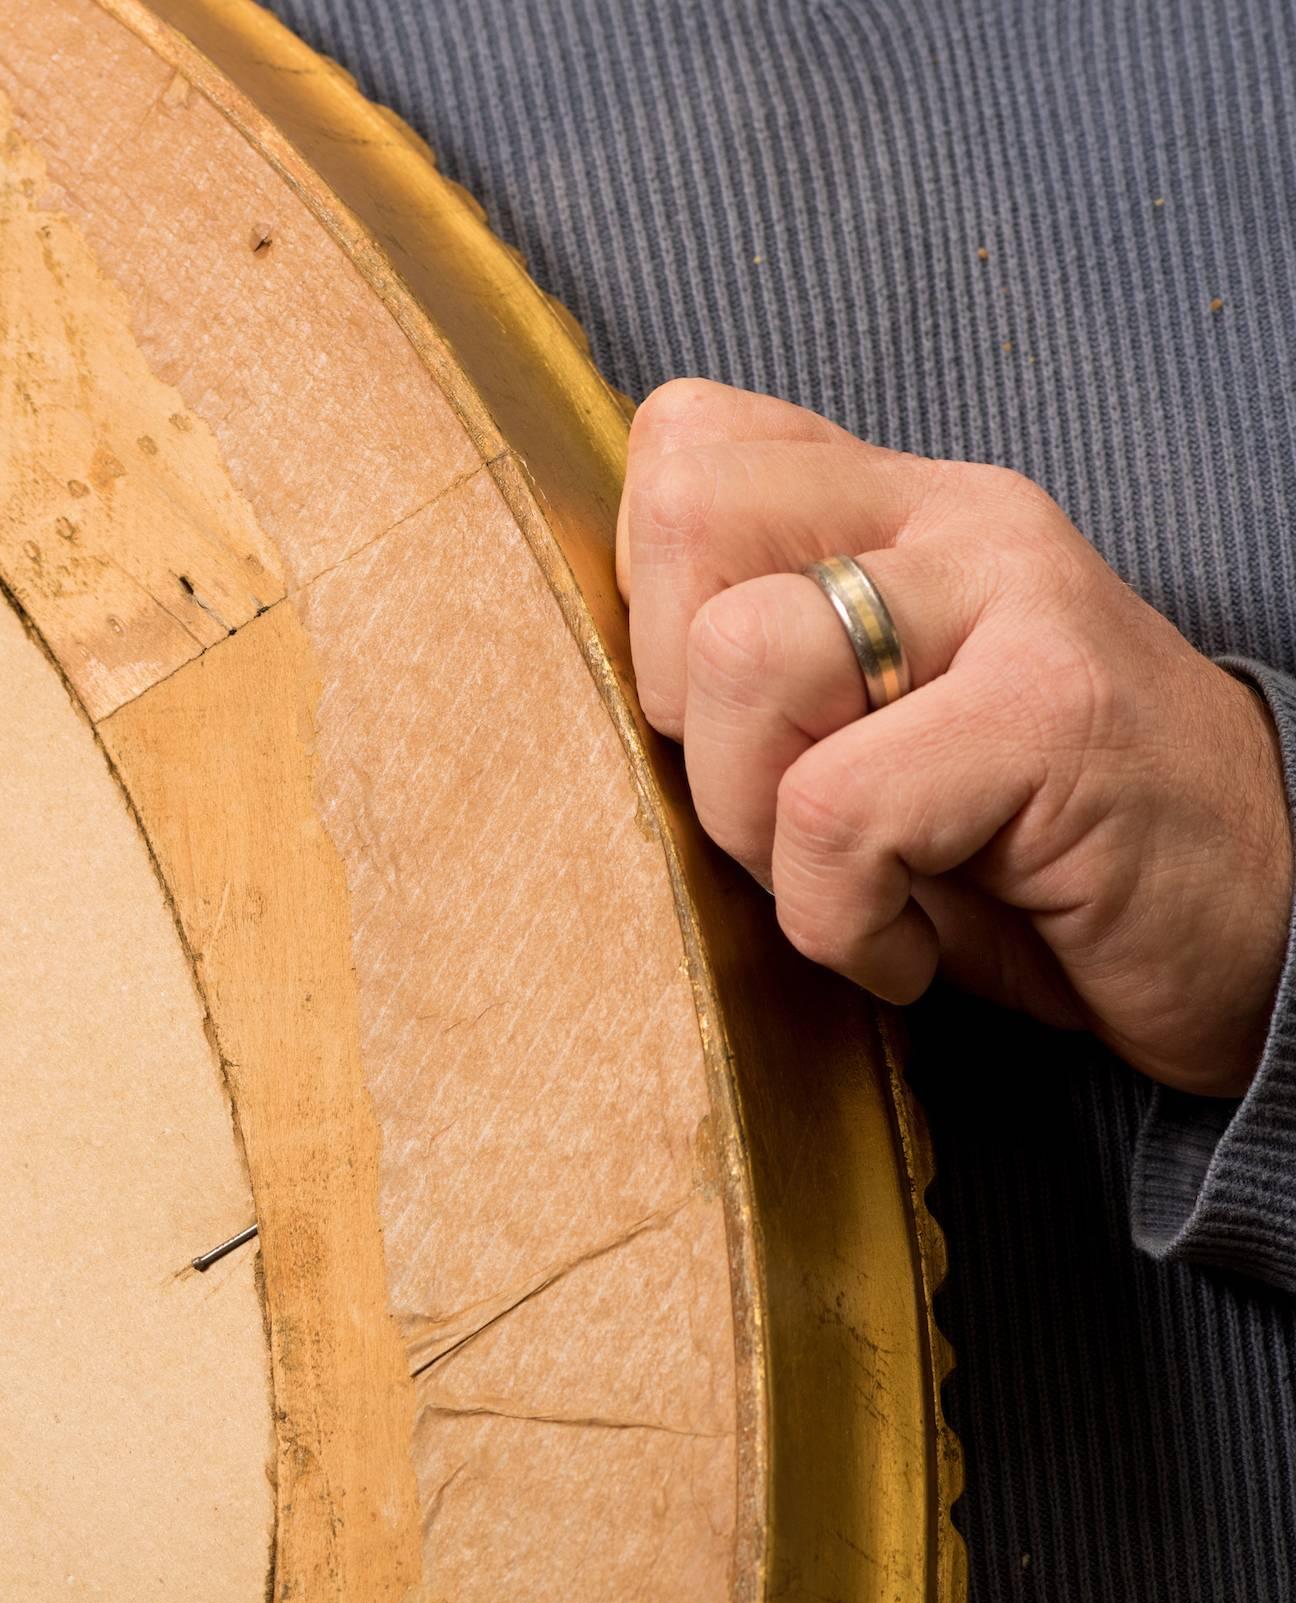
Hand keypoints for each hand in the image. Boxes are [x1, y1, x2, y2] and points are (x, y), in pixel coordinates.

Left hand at [618, 378, 1293, 1096]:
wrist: (1263, 929)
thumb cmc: (1029, 852)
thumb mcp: (870, 737)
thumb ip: (752, 682)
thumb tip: (583, 695)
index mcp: (893, 509)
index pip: (684, 445)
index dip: (648, 604)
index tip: (728, 727)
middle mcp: (952, 520)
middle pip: (680, 517)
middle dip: (681, 708)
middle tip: (779, 807)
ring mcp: (1013, 600)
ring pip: (741, 661)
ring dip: (756, 826)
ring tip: (850, 885)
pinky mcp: (1053, 715)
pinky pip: (832, 812)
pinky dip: (841, 922)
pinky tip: (911, 948)